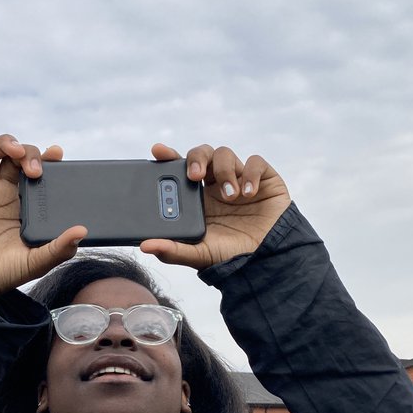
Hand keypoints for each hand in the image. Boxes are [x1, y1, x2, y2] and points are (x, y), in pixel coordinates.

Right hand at [0, 134, 84, 298]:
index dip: (47, 158)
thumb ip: (59, 248)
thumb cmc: (3, 274)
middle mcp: (3, 191)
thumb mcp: (36, 263)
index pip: (39, 170)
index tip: (57, 153)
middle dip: (27, 153)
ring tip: (13, 150)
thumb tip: (82, 232)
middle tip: (34, 170)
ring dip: (2, 144)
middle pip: (16, 156)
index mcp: (25, 202)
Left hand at [140, 144, 291, 268]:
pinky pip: (256, 163)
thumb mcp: (199, 255)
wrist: (267, 261)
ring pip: (225, 154)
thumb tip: (145, 246)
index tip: (158, 151)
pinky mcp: (264, 179)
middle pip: (202, 153)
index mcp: (197, 196)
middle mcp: (216, 183)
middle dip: (196, 158)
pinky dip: (251, 174)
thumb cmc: (231, 256)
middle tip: (195, 175)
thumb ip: (173, 251)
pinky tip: (249, 194)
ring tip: (230, 196)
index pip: (180, 168)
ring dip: (225, 172)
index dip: (169, 156)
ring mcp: (240, 179)